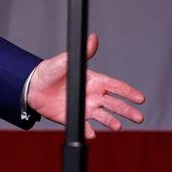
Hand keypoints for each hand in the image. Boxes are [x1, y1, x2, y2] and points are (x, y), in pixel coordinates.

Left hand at [26, 33, 145, 138]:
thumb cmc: (49, 71)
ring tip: (117, 126)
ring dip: (111, 122)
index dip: (129, 92)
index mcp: (95, 81)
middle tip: (139, 117)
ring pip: (103, 116)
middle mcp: (93, 96)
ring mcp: (84, 107)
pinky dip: (88, 130)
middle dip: (127, 111)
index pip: (116, 87)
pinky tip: (91, 133)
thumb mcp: (66, 61)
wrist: (30, 86)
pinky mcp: (73, 117)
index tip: (140, 98)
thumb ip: (82, 53)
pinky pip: (83, 125)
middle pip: (115, 104)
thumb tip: (92, 38)